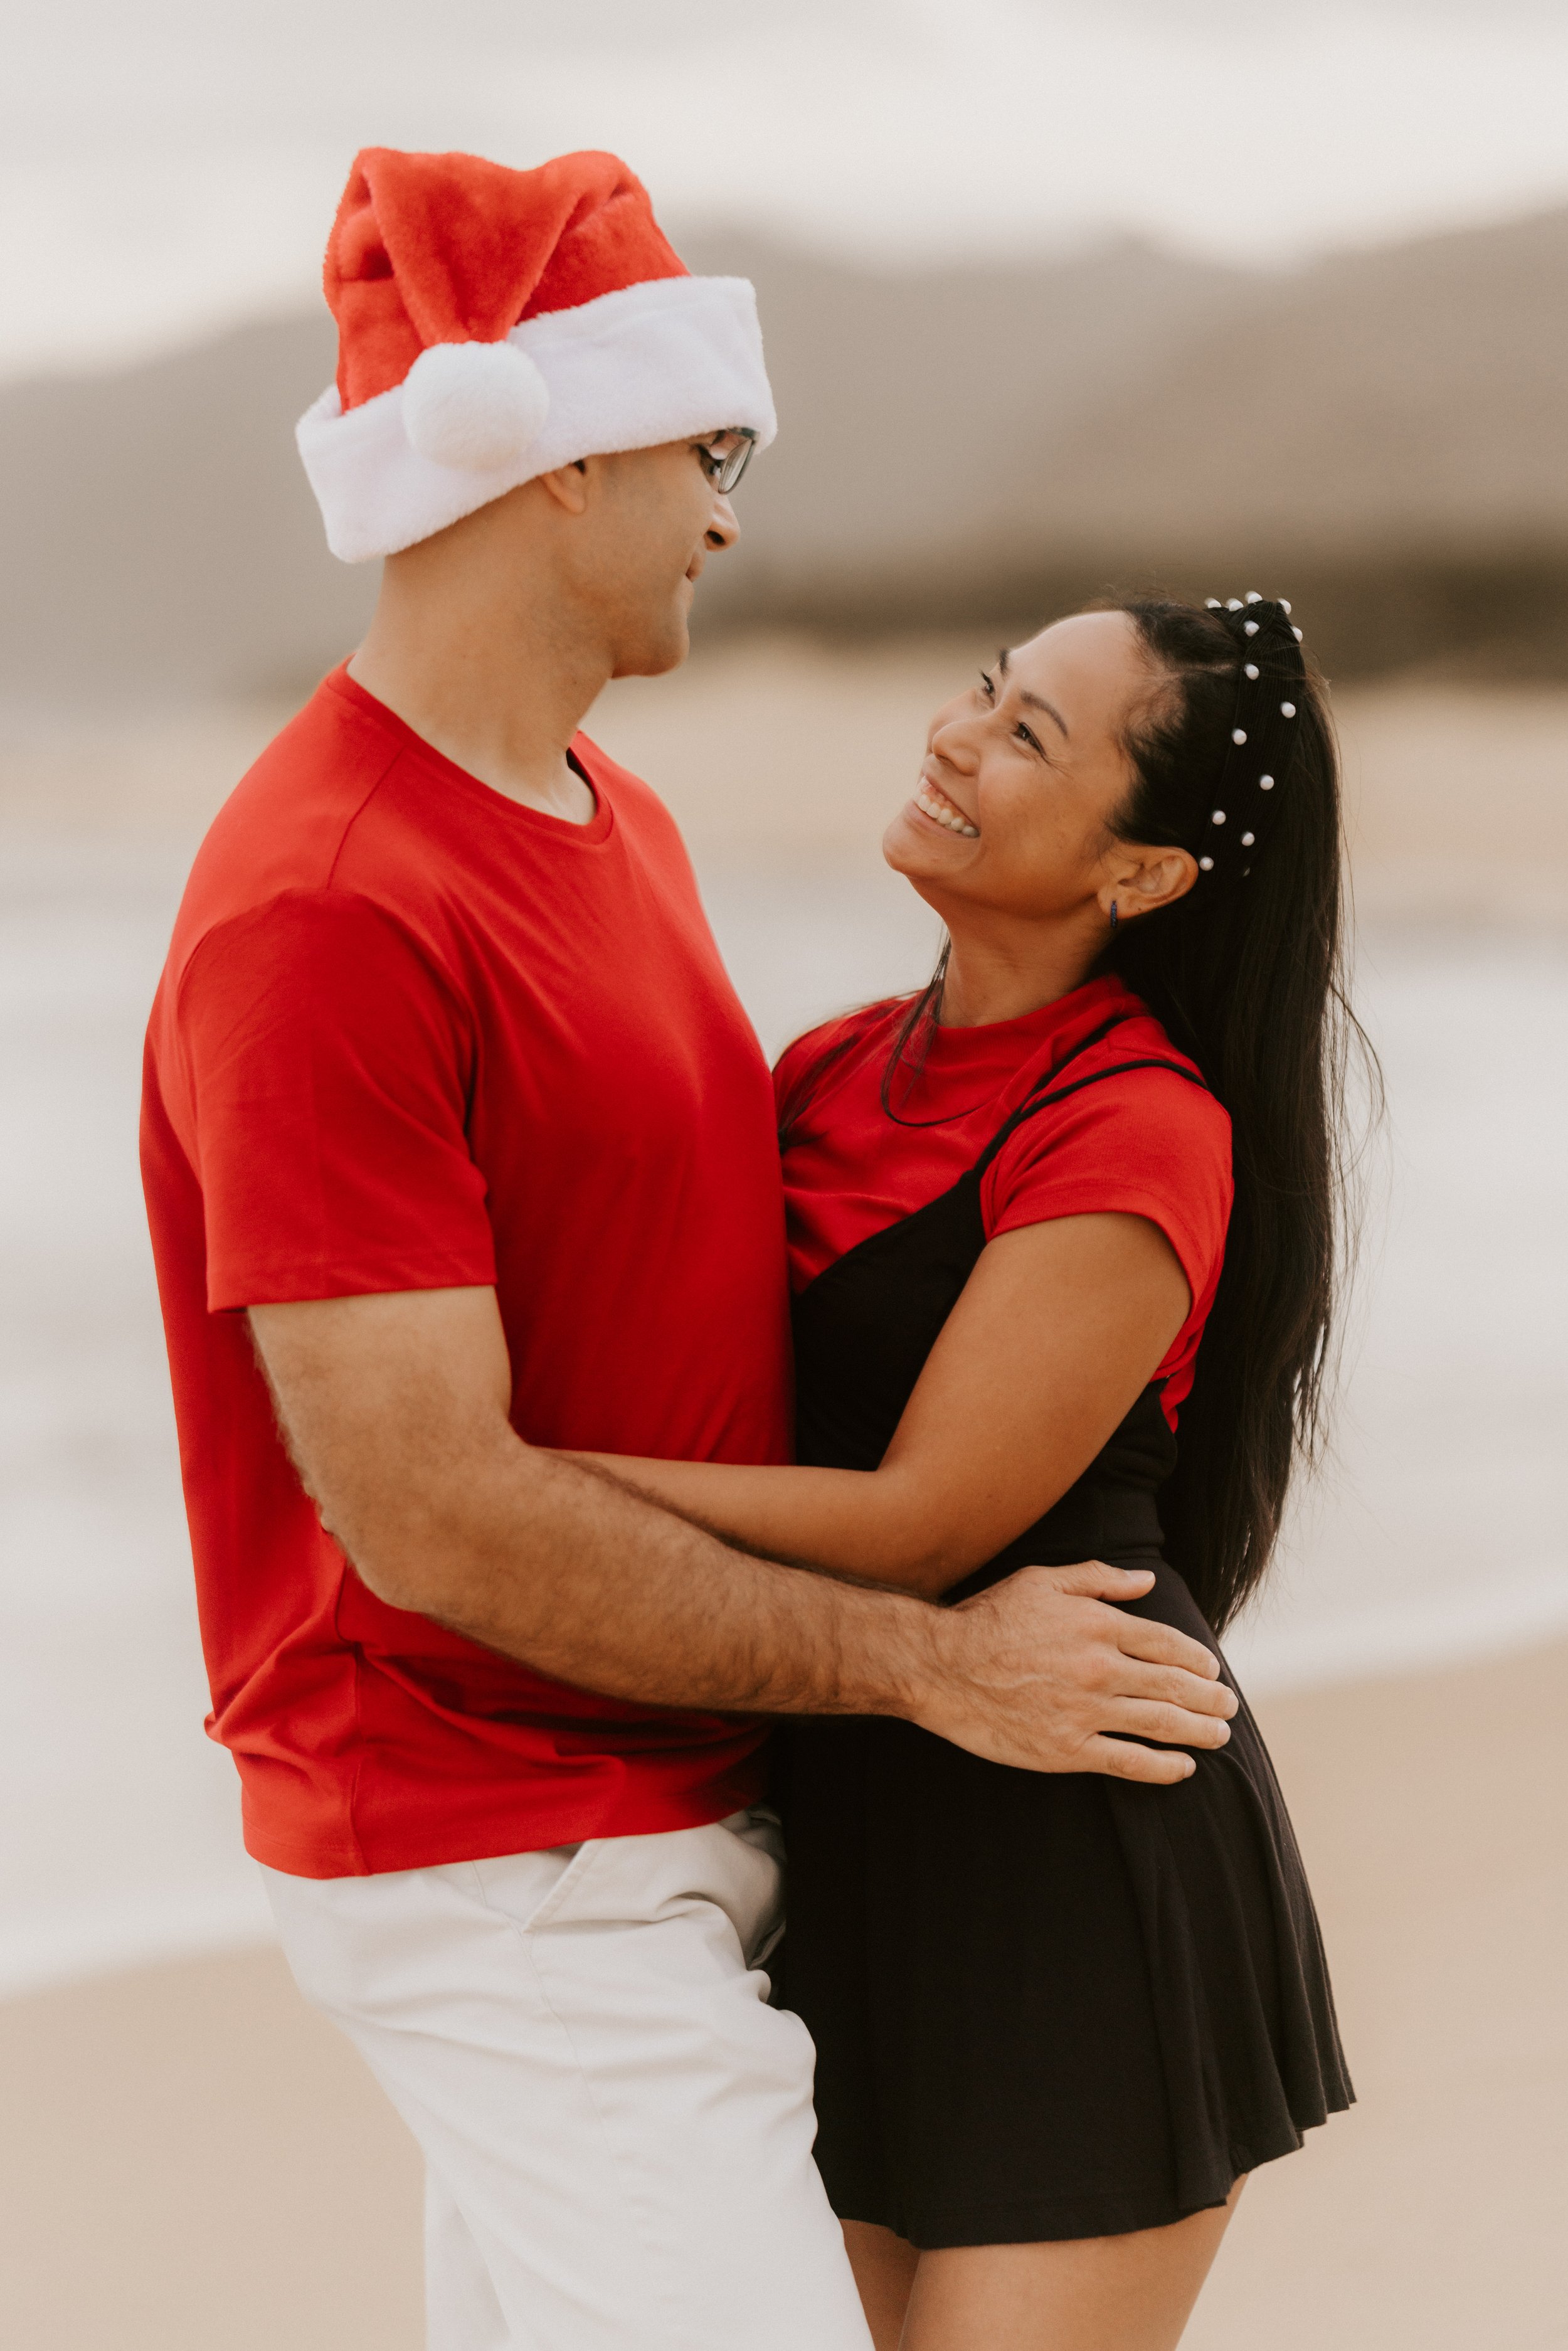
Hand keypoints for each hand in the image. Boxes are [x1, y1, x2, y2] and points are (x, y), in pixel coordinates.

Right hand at [914, 1561, 1236, 1783]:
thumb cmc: (989, 1618)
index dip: (1197, 1659)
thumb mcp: (1043, 1581)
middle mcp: (1100, 1669)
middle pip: (1174, 1687)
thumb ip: (1098, 1579)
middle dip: (1210, 1699)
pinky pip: (1129, 1762)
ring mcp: (1085, 1712)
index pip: (1167, 1644)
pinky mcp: (1067, 1749)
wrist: (940, 1667)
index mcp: (1098, 1626)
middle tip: (1229, 1707)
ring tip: (1219, 1736)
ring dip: (1199, 1732)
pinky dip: (1163, 1767)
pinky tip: (1183, 1768)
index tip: (1212, 1669)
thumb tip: (1146, 1581)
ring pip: (1161, 1725)